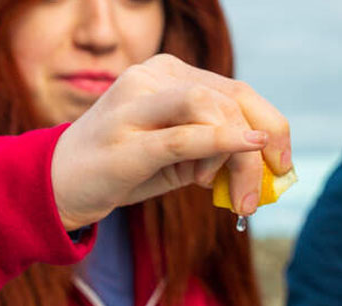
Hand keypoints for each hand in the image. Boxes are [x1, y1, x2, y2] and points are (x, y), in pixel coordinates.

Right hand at [49, 54, 292, 229]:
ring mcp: (134, 106)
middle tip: (261, 194)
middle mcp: (150, 78)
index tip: (283, 164)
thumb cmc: (122, 168)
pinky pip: (183, 137)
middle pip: (228, 99)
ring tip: (229, 196)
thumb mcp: (175, 156)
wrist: (57, 184)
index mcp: (166, 74)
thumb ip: (214, 151)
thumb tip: (262, 164)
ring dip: (236, 157)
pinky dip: (221, 144)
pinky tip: (246, 148)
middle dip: (260, 147)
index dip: (271, 123)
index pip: (234, 91)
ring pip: (210, 111)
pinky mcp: (126, 142)